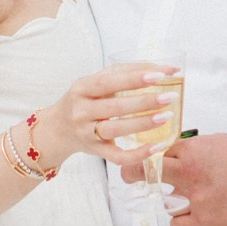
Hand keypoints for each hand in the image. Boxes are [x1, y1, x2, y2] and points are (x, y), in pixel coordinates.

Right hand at [41, 64, 181, 168]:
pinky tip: (157, 145)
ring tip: (166, 116)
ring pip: (115, 130)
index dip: (134, 78)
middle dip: (144, 102)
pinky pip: (117, 156)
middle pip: (114, 107)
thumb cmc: (85, 100)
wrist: (57, 129)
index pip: (109, 81)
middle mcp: (81, 110)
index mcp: (82, 88)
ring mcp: (86, 133)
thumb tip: (166, 68)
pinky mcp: (95, 151)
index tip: (159, 75)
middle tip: (169, 97)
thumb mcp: (96, 82)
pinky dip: (138, 154)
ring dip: (142, 124)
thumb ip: (126, 73)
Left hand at [122, 134, 226, 225]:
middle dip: (132, 173)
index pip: (155, 152)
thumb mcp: (217, 141)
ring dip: (168, 199)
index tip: (136, 157)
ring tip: (182, 195)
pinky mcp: (206, 222)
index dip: (147, 154)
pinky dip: (180, 220)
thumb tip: (172, 151)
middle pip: (146, 175)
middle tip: (128, 175)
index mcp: (193, 152)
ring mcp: (197, 202)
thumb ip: (192, 147)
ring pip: (164, 203)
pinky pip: (178, 224)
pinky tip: (188, 213)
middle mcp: (191, 176)